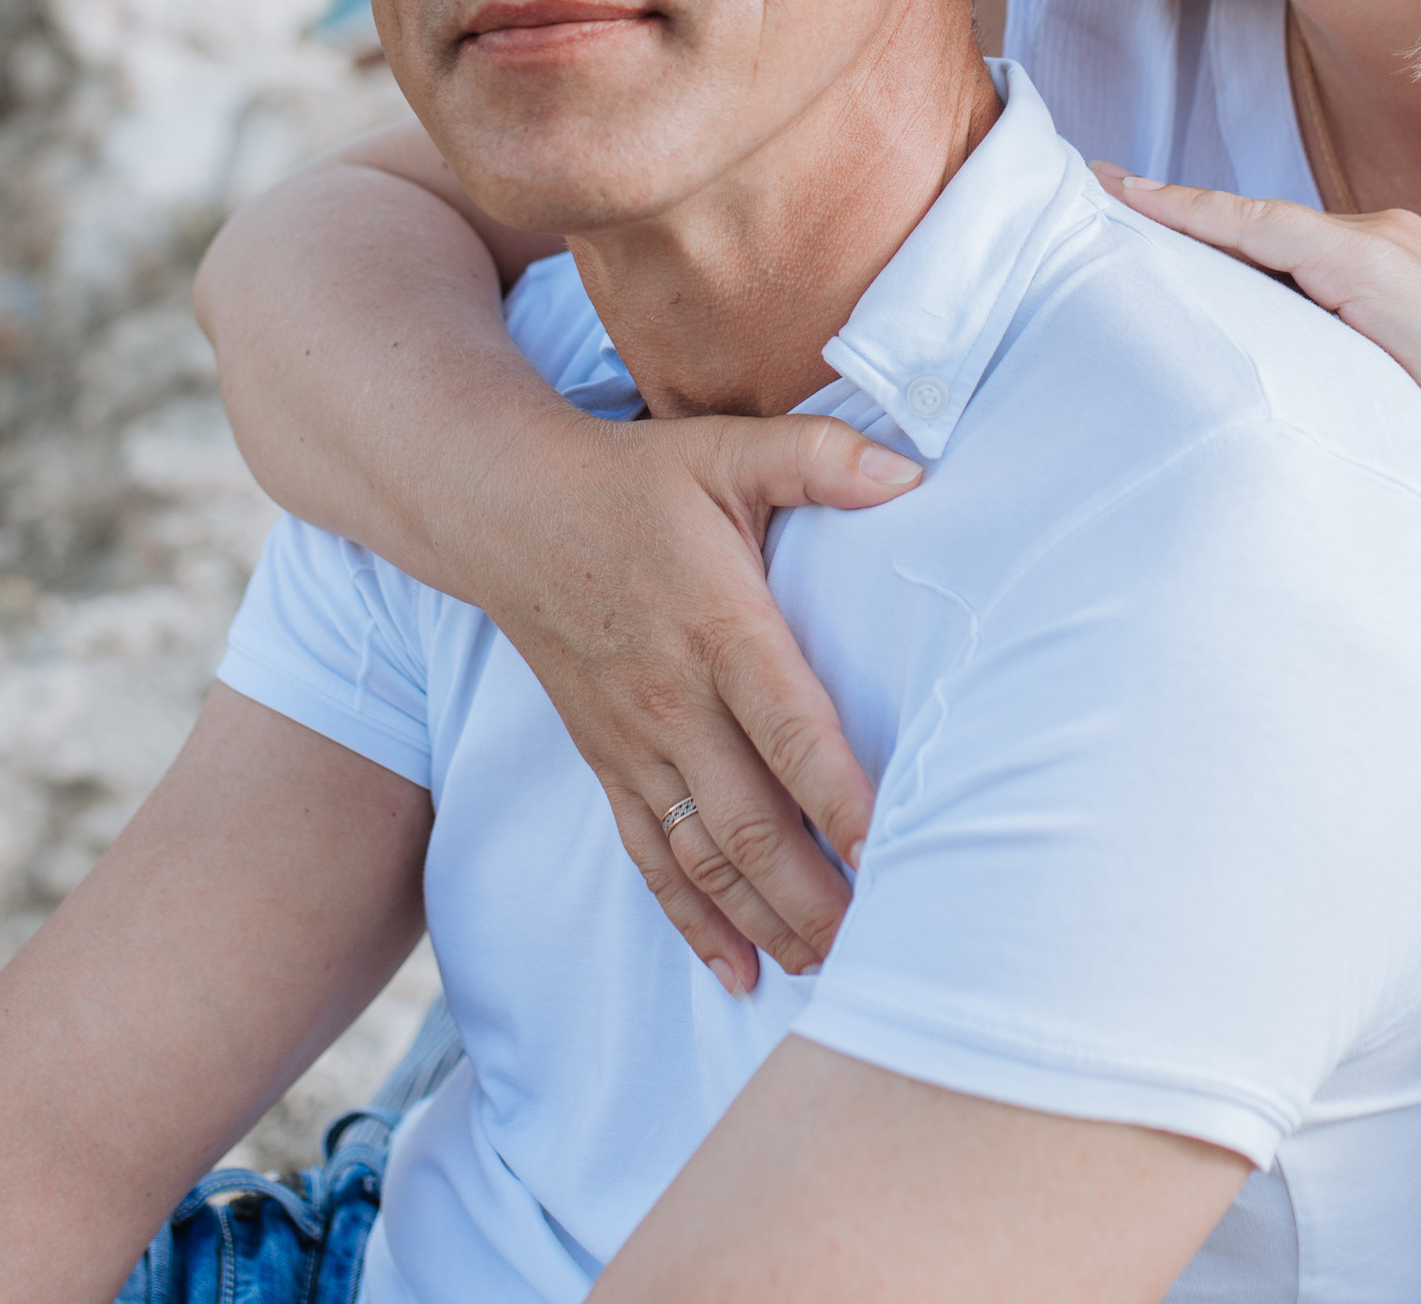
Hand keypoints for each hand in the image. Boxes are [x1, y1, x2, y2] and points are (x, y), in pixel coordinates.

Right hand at [481, 401, 921, 991]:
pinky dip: (694, 921)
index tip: (894, 854)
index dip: (841, 800)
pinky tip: (737, 971)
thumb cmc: (634, 480)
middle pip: (750, 823)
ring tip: (831, 967)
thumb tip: (912, 472)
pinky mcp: (607, 761)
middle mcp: (674, 701)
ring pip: (704, 858)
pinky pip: (651, 857)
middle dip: (816, 895)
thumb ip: (821, 456)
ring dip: (767, 921)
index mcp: (719, 627)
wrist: (509, 510)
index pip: (790, 731)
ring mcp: (635, 742)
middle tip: (885, 944)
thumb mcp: (729, 449)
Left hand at [1094, 168, 1420, 483]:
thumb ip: (1323, 382)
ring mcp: (1379, 244)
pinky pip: (1263, 230)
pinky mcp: (1370, 259)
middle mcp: (1381, 243)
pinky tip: (1140, 204)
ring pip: (1250, 222)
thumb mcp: (1374, 404)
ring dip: (1170, 207)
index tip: (1126, 219)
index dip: (1198, 232)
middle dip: (1172, 215)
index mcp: (1384, 274)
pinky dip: (1198, 214)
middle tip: (1089, 196)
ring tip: (1096, 192)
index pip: (1272, 246)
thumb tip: (1249, 411)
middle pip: (1252, 229)